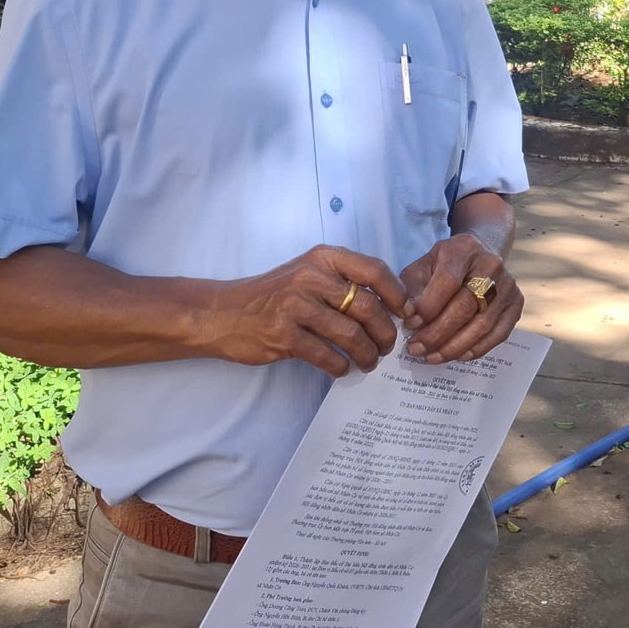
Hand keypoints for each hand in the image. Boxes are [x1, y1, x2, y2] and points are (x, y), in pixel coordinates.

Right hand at [198, 245, 407, 377]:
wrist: (224, 313)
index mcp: (323, 258)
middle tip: (387, 346)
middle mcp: (311, 277)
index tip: (405, 314)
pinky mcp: (284, 336)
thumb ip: (342, 281)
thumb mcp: (307, 272)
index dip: (397, 294)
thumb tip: (389, 306)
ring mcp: (296, 306)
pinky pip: (327, 356)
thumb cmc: (273, 294)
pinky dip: (341, 367)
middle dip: (384, 332)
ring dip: (367, 354)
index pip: (374, 270)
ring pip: (350, 334)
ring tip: (369, 361)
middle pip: (367, 306)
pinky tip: (343, 369)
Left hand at [400, 234, 522, 363]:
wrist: (479, 255)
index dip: (428, 308)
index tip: (410, 325)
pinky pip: (499, 334)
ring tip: (432, 357)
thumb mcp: (423, 266)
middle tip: (417, 349)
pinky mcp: (516, 303)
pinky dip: (477, 349)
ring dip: (454, 347)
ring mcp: (508, 285)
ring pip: (482, 325)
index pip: (447, 282)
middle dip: (437, 333)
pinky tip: (457, 356)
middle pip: (465, 307)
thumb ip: (412, 289)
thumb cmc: (445, 265)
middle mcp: (491, 265)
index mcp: (464, 249)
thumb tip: (409, 317)